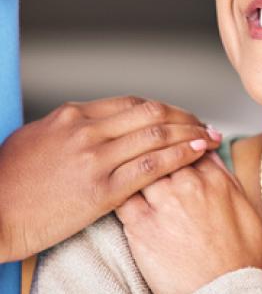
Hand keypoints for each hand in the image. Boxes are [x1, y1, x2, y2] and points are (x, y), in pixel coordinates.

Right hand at [0, 96, 221, 260]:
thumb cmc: (7, 181)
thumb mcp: (34, 139)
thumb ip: (67, 129)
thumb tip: (89, 125)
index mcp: (72, 116)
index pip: (130, 103)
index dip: (161, 108)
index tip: (177, 115)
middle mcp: (87, 130)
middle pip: (150, 112)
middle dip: (183, 116)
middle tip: (202, 123)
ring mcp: (96, 159)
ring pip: (156, 134)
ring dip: (189, 133)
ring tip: (209, 136)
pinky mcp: (102, 190)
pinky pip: (152, 166)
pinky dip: (180, 156)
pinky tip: (197, 153)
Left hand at [117, 153, 261, 293]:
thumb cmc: (237, 261)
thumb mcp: (246, 212)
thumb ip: (226, 179)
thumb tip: (211, 154)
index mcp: (214, 180)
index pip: (186, 143)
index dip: (174, 142)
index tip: (168, 145)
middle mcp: (188, 186)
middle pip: (160, 149)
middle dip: (151, 149)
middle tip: (141, 153)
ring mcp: (163, 204)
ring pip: (138, 167)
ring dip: (131, 166)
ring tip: (123, 171)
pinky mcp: (140, 226)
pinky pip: (121, 195)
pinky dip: (116, 189)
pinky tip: (113, 191)